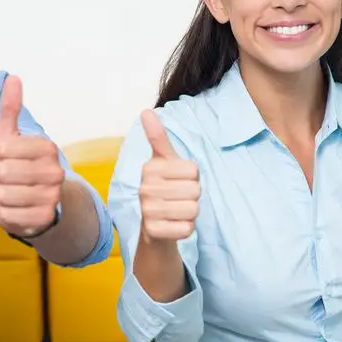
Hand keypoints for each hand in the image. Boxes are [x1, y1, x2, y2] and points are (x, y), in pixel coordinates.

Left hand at [0, 75, 63, 237]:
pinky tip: (16, 209)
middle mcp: (55, 172)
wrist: (32, 200)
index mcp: (47, 147)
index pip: (4, 148)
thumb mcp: (9, 134)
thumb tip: (13, 78)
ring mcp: (52, 197)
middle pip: (4, 172)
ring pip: (5, 194)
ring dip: (2, 196)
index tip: (9, 158)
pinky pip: (9, 215)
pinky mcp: (44, 219)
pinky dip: (6, 213)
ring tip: (13, 193)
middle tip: (11, 178)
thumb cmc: (16, 164)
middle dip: (0, 177)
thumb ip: (11, 108)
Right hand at [138, 109, 199, 241]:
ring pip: (193, 210)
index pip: (194, 170)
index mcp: (150, 168)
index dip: (193, 177)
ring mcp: (147, 210)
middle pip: (195, 190)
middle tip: (178, 198)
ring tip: (176, 211)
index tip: (179, 180)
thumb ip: (158, 137)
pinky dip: (186, 229)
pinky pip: (187, 229)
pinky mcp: (153, 231)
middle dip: (193, 196)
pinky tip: (174, 225)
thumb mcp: (164, 161)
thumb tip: (146, 110)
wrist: (153, 226)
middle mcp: (145, 188)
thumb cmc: (164, 187)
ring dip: (191, 213)